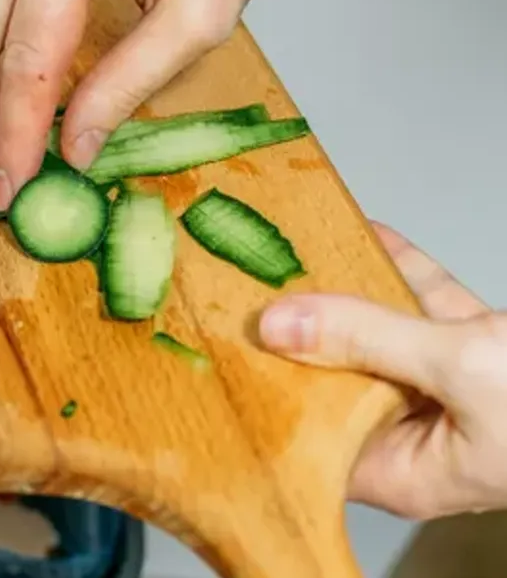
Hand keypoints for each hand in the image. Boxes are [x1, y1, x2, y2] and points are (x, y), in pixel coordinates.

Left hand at [258, 223, 506, 518]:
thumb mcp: (460, 370)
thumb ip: (368, 341)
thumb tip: (278, 325)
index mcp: (404, 470)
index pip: (306, 435)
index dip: (264, 394)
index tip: (221, 346)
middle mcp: (421, 436)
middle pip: (336, 378)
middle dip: (298, 330)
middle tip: (242, 283)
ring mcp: (453, 395)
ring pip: (381, 336)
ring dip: (345, 291)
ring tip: (292, 247)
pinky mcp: (485, 355)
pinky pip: (429, 309)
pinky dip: (403, 272)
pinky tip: (370, 232)